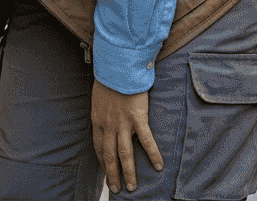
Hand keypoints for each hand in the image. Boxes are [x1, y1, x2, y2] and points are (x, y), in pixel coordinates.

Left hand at [91, 78, 163, 193]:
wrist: (117, 68)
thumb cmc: (108, 80)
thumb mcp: (99, 98)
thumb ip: (103, 111)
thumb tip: (106, 118)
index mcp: (98, 121)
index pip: (99, 146)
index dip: (102, 160)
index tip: (105, 170)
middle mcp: (108, 125)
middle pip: (110, 155)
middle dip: (112, 173)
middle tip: (116, 188)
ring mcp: (122, 123)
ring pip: (125, 154)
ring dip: (129, 172)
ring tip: (132, 186)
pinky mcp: (137, 118)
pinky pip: (146, 140)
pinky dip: (152, 154)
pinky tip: (158, 166)